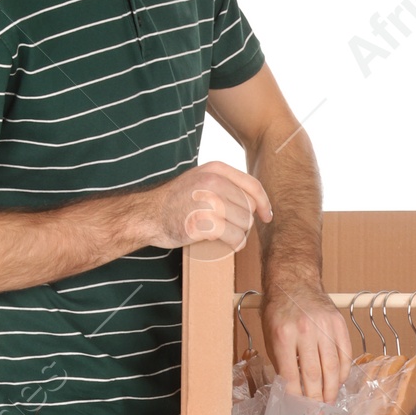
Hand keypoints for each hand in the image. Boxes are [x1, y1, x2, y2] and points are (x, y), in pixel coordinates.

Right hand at [148, 161, 271, 250]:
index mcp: (215, 170)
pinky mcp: (204, 223)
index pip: (252, 186)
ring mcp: (208, 202)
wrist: (148, 215)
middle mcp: (213, 182)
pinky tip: (229, 244)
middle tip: (231, 228)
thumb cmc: (176, 201)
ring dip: (239, 234)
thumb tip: (255, 201)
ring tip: (225, 235)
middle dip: (244, 221)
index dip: (263, 203)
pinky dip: (236, 244)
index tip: (266, 216)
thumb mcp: (200, 180)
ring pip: (244, 223)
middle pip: (249, 207)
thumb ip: (224, 184)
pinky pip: (235, 237)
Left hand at [262, 274, 353, 401]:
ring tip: (328, 403)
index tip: (298, 409)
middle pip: (314, 374)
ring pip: (332, 367)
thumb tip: (292, 389)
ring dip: (331, 390)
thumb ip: (281, 361)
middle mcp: (305, 331)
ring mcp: (325, 326)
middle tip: (316, 414)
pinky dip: (343, 372)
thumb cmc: (279, 311)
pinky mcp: (339, 323)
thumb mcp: (270, 336)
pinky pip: (345, 354)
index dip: (296, 396)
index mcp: (283, 335)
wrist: (294, 281)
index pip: (292, 374)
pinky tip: (338, 383)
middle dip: (315, 398)